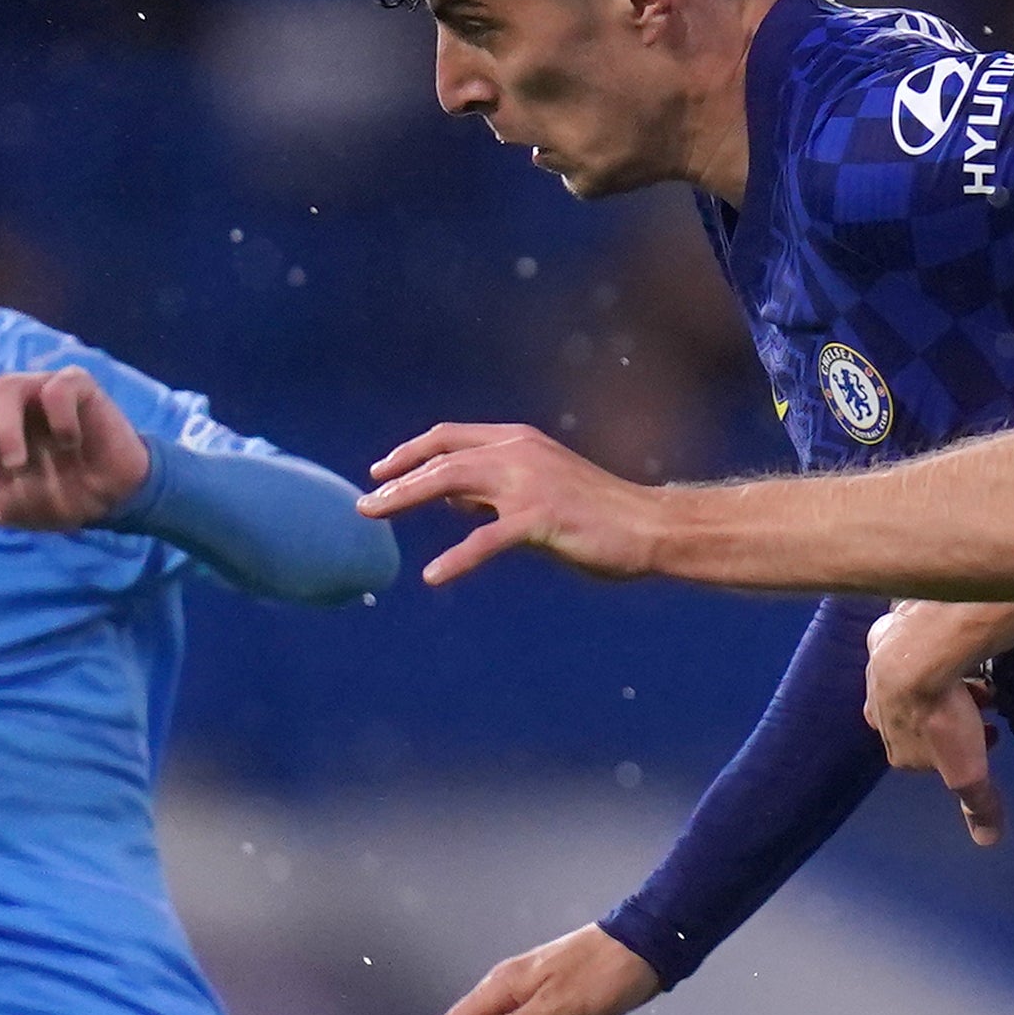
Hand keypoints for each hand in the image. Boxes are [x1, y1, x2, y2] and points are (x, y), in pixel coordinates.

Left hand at [0, 366, 153, 530]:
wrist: (112, 503)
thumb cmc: (58, 499)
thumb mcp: (3, 509)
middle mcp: (9, 406)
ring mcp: (41, 392)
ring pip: (7, 386)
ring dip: (4, 426)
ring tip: (16, 462)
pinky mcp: (78, 388)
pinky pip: (58, 386)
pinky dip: (58, 414)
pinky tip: (70, 443)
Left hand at [356, 422, 669, 586]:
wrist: (648, 526)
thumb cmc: (595, 513)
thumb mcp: (537, 488)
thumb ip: (494, 490)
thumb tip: (449, 498)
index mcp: (518, 441)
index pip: (450, 438)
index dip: (410, 452)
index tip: (378, 471)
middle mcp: (519, 453)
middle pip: (442, 459)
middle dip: (398, 479)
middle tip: (365, 504)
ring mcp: (530, 484)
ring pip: (453, 483)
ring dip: (408, 498)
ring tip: (376, 514)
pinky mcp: (542, 519)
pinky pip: (488, 540)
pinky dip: (457, 558)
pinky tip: (434, 576)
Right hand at [864, 600, 1009, 847]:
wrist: (917, 656)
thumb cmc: (941, 719)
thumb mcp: (967, 770)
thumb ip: (977, 804)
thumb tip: (988, 841)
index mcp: (897, 749)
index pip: (926, 759)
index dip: (959, 752)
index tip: (990, 737)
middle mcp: (880, 715)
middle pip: (920, 723)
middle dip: (953, 721)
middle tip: (986, 712)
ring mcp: (877, 677)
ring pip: (913, 686)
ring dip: (946, 688)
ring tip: (980, 681)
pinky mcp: (882, 640)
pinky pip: (905, 648)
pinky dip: (926, 651)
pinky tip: (947, 645)